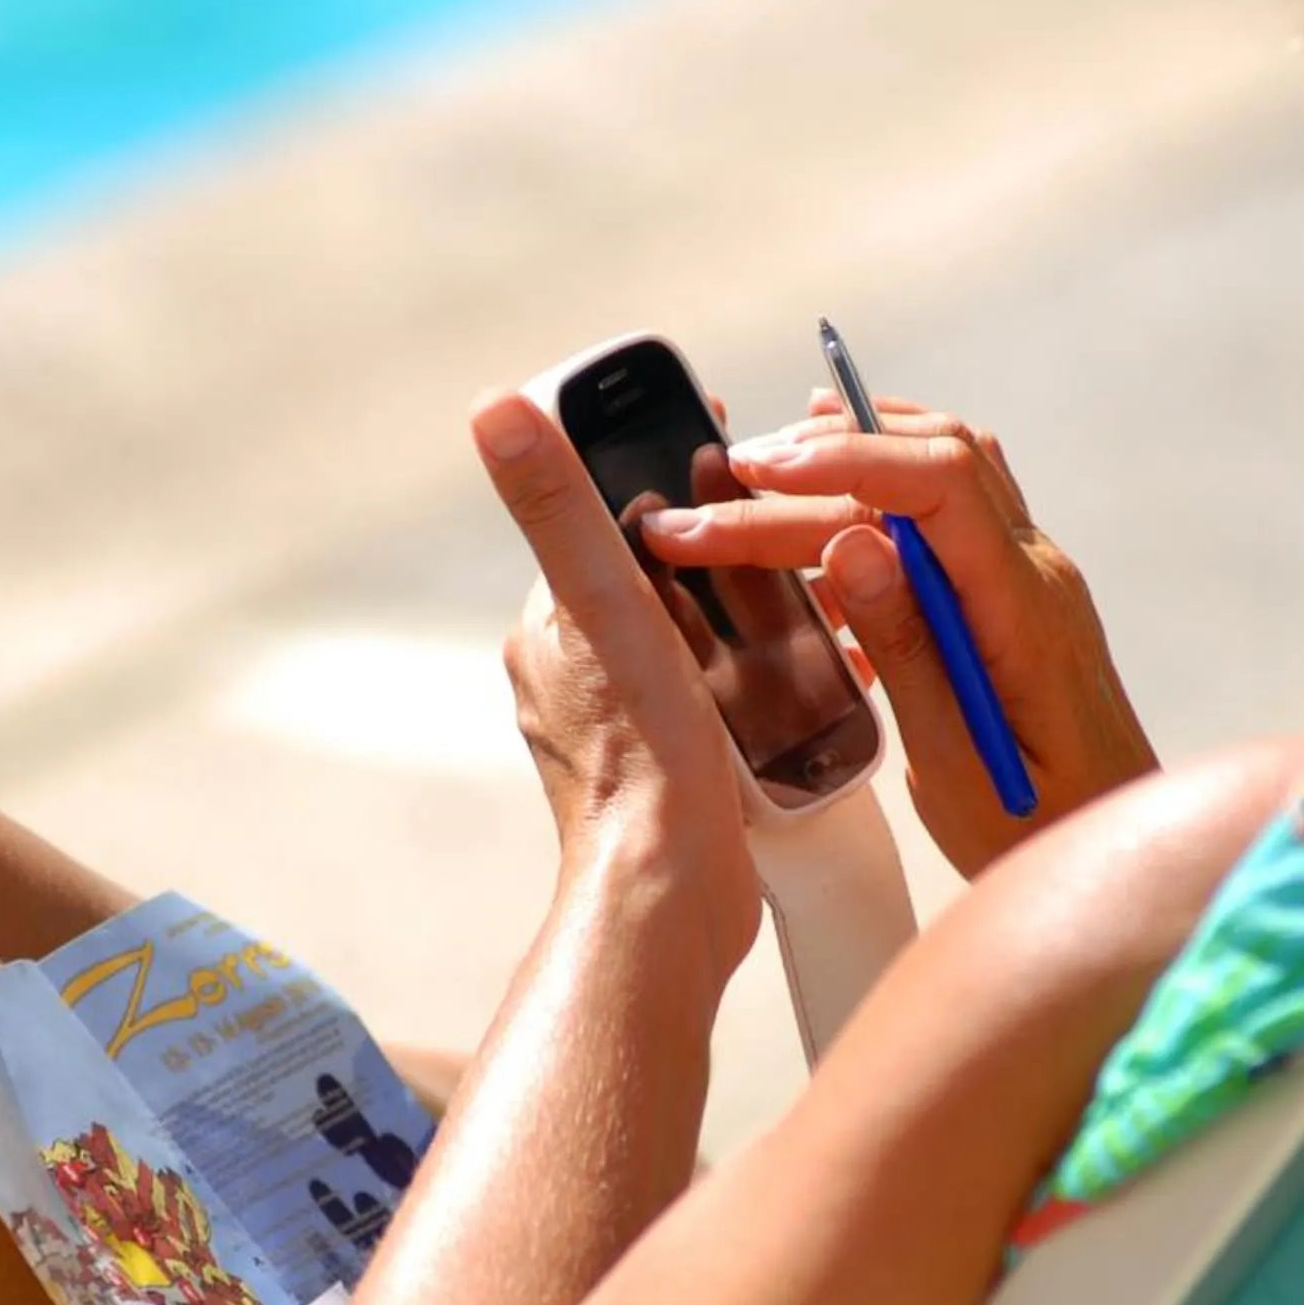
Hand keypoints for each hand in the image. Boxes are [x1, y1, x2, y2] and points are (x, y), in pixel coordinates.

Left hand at [472, 393, 761, 986]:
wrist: (672, 896)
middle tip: (786, 525)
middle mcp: (572, 680)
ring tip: (809, 595)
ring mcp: (620, 732)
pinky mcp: (669, 776)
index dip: (658, 478)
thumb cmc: (641, 757)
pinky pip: (711, 701)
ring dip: (740, 615)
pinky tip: (805, 675)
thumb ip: (558, 507)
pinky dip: (752, 677)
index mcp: (550, 631)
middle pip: (651, 582)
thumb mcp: (607, 605)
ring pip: (685, 642)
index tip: (720, 445)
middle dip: (713, 551)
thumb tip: (494, 407)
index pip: (602, 526)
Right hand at [638, 391, 1155, 876]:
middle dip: (813, 469)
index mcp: (1026, 607)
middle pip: (924, 471)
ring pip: (942, 476)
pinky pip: (948, 517)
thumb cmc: (1037, 830)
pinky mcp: (1011, 601)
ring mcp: (1028, 581)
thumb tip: (852, 542)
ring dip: (850, 464)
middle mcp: (1035, 573)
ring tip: (761, 472)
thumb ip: (907, 648)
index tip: (756, 473)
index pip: (940, 481)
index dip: (844, 459)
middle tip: (716, 492)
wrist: (1106, 847)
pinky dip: (881, 496)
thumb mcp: (957, 763)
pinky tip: (825, 518)